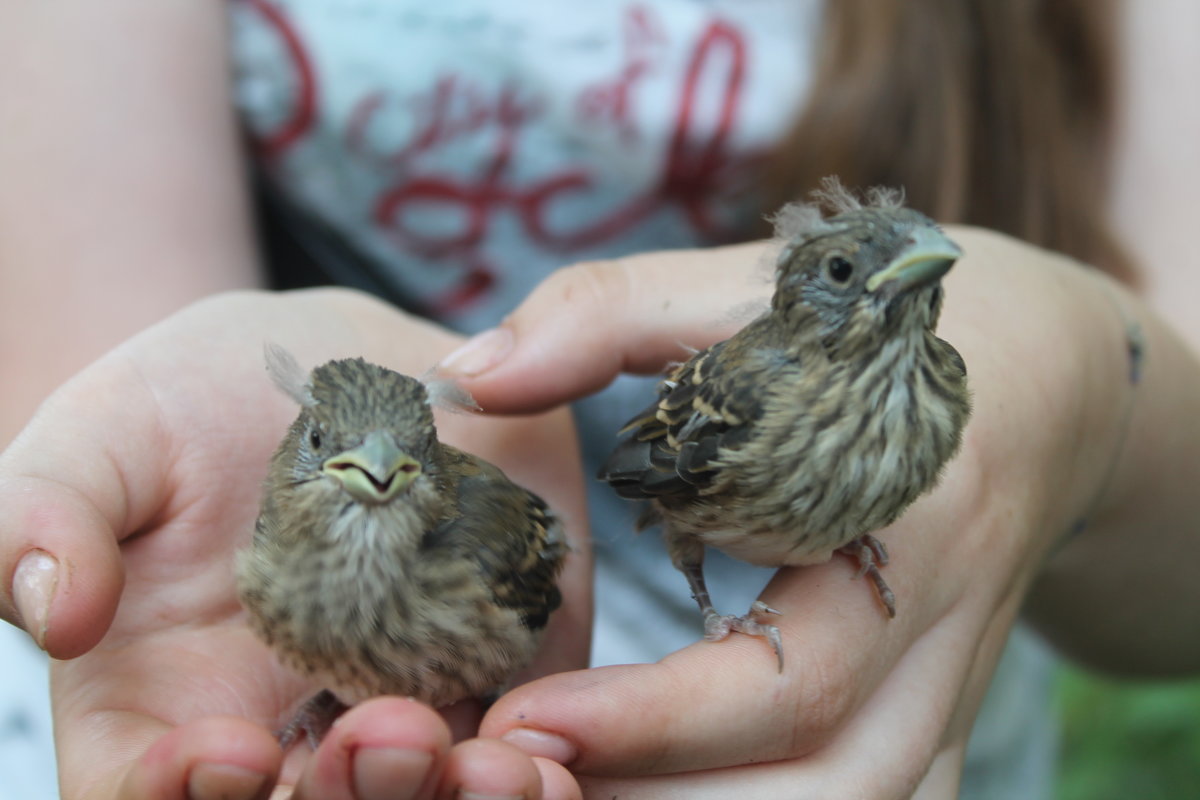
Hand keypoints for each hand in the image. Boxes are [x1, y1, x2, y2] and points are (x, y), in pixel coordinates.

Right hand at [0, 289, 588, 799]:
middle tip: (389, 737)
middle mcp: (291, 728)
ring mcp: (401, 703)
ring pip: (427, 797)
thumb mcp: (105, 435)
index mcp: (170, 707)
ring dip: (462, 799)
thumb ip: (51, 510)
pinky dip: (540, 765)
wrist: (326, 365)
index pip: (156, 794)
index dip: (181, 798)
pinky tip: (553, 746)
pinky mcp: (493, 666)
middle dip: (353, 799)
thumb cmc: (190, 405)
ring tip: (498, 761)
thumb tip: (52, 609)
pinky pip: (521, 743)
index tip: (227, 750)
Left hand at [439, 232, 1138, 797]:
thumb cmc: (874, 330)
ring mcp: (951, 686)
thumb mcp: (749, 292)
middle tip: (521, 774)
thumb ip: (606, 315)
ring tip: (568, 794)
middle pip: (835, 786)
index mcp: (906, 515)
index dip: (657, 718)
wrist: (1042, 378)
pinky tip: (654, 792)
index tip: (522, 717)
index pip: (796, 671)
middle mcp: (942, 630)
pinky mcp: (938, 710)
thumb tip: (469, 371)